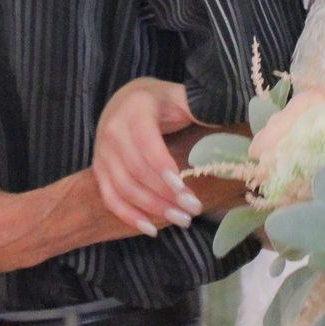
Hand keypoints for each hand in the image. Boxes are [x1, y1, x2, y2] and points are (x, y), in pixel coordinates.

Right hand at [93, 78, 204, 235]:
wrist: (126, 98)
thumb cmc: (160, 102)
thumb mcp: (179, 97)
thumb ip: (198, 107)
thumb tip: (225, 119)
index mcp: (135, 110)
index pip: (146, 144)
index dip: (163, 168)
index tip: (185, 190)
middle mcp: (113, 130)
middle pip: (136, 170)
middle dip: (165, 195)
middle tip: (193, 211)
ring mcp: (102, 151)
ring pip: (124, 187)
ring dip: (152, 208)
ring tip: (181, 219)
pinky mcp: (98, 169)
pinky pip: (110, 197)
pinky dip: (128, 215)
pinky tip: (150, 228)